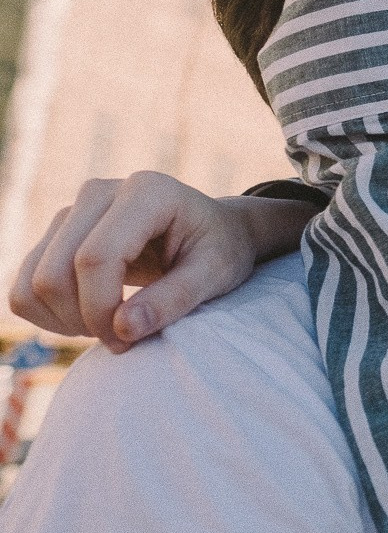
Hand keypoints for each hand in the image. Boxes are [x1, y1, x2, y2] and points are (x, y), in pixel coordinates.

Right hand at [8, 176, 310, 350]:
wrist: (210, 233)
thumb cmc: (219, 251)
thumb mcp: (215, 275)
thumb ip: (174, 300)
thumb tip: (122, 330)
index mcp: (146, 192)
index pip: (95, 258)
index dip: (101, 309)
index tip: (128, 339)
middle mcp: (99, 192)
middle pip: (54, 272)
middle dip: (83, 320)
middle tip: (123, 337)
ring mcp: (71, 210)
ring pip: (32, 281)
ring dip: (63, 320)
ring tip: (109, 325)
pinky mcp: (56, 233)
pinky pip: (23, 286)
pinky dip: (47, 314)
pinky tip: (88, 317)